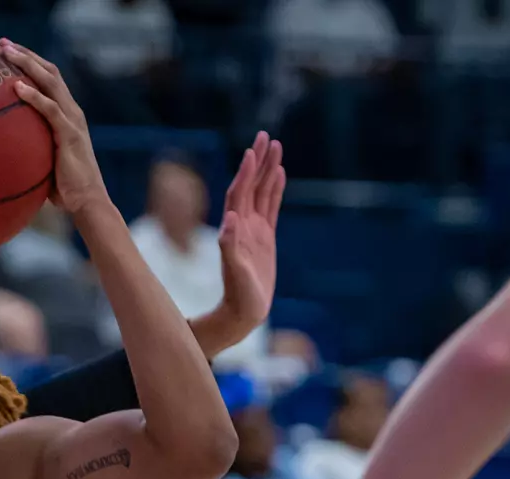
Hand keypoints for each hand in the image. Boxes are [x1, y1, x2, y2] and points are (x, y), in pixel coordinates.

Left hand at [2, 40, 107, 216]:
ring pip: (50, 82)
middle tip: (2, 43)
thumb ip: (28, 150)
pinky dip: (33, 96)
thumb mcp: (43, 162)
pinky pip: (50, 109)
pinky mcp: (70, 134)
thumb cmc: (64, 188)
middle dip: (26, 54)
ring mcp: (73, 121)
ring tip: (6, 54)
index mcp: (67, 114)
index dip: (30, 62)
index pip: (48, 79)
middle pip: (49, 72)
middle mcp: (72, 111)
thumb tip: (0, 153)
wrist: (87, 202)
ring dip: (27, 65)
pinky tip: (16, 87)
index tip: (7, 52)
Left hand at [216, 132, 284, 335]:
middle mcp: (242, 225)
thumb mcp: (235, 273)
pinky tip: (279, 173)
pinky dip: (274, 189)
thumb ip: (229, 247)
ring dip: (267, 170)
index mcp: (234, 229)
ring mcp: (254, 230)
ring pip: (261, 192)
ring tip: (275, 146)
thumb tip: (230, 220)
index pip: (239, 194)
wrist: (242, 313)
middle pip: (250, 186)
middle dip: (258, 161)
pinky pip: (270, 207)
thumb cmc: (238, 296)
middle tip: (265, 135)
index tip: (252, 151)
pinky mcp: (265, 238)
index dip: (245, 173)